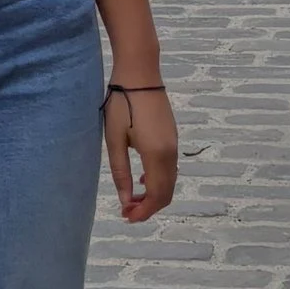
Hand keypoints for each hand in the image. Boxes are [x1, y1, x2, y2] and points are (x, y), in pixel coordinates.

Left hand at [103, 85, 178, 223]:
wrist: (140, 72)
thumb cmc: (121, 103)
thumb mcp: (115, 139)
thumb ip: (120, 172)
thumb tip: (125, 200)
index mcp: (156, 155)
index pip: (156, 195)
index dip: (143, 211)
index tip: (126, 216)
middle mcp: (171, 152)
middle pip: (166, 192)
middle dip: (149, 207)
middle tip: (127, 211)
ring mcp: (174, 143)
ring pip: (169, 181)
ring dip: (153, 194)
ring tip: (131, 197)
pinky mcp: (172, 135)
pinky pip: (170, 168)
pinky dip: (158, 180)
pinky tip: (141, 179)